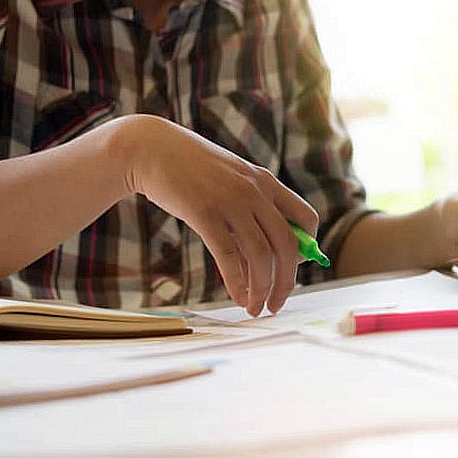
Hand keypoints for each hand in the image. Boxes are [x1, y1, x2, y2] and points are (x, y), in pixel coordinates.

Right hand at [122, 115, 318, 315]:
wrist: (150, 149)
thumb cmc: (190, 169)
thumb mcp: (230, 180)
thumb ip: (249, 210)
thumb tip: (261, 257)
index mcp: (266, 181)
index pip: (307, 218)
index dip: (307, 248)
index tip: (294, 268)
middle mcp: (254, 190)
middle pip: (287, 244)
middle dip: (287, 281)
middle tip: (277, 304)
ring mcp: (230, 201)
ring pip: (261, 254)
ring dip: (262, 288)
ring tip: (255, 308)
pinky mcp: (204, 213)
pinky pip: (229, 255)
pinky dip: (237, 282)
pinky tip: (238, 297)